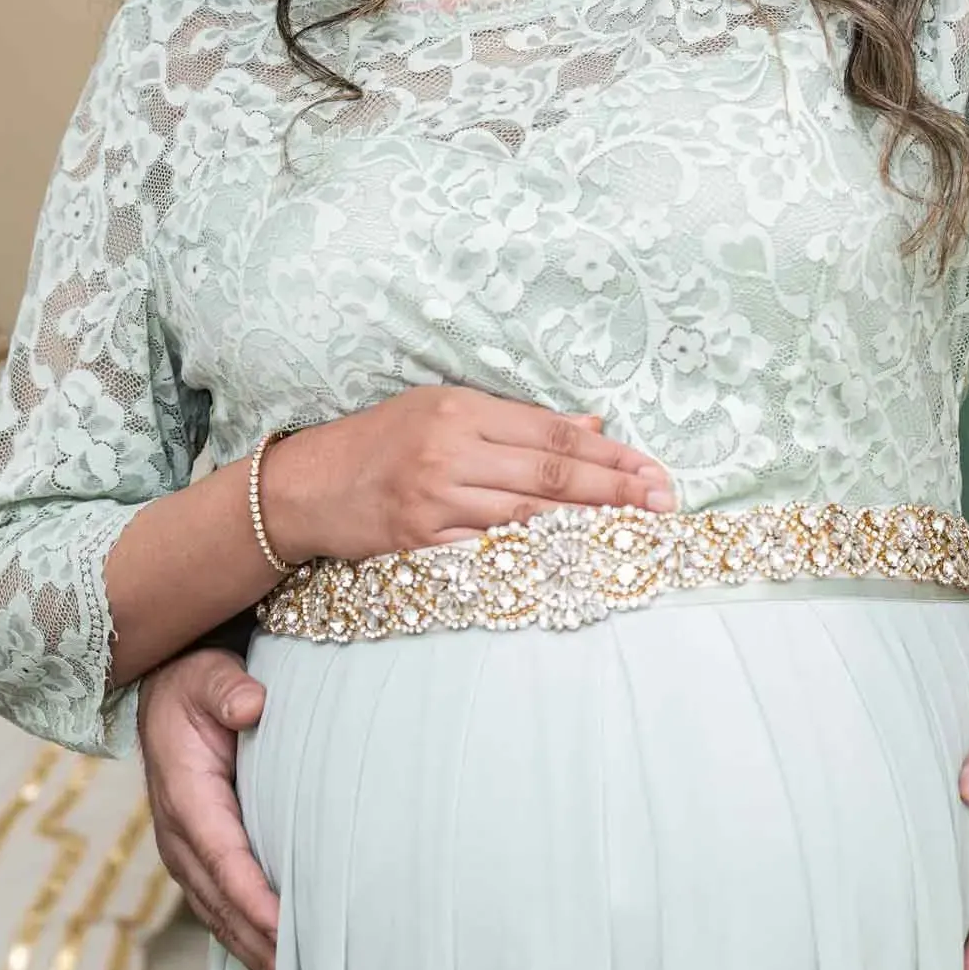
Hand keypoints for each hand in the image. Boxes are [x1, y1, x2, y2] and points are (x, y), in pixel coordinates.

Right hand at [138, 649, 277, 969]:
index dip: (253, 896)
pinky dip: (240, 934)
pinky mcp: (194, 855)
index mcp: (186, 796)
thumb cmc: (194, 684)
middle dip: (257, 939)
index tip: (286, 928)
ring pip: (216, 911)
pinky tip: (269, 957)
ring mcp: (183, 849)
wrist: (163, 691)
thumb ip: (228, 688)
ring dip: (249, 947)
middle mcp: (179, 833)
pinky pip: (216, 903)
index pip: (223, 856)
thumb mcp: (209, 675)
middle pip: (219, 899)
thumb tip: (252, 704)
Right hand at [261, 384, 676, 564]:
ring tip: (635, 532)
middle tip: (662, 502)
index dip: (609, 453)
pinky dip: (534, 555)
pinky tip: (573, 560)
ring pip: (527, 514)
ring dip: (587, 525)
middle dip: (614, 489)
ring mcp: (433, 499)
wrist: (306, 486)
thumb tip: (591, 426)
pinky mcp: (418, 542)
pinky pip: (488, 550)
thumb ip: (516, 421)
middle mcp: (449, 449)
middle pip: (549, 472)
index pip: (552, 432)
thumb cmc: (380, 441)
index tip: (652, 470)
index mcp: (461, 409)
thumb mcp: (444, 409)